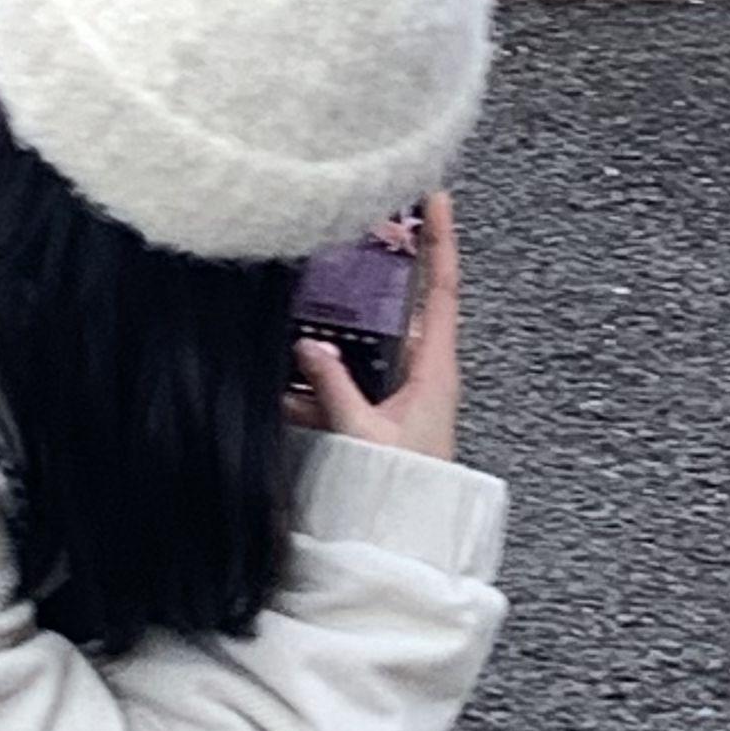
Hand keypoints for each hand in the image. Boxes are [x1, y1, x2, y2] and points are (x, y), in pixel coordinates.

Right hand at [288, 190, 463, 463]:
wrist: (410, 533)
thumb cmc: (404, 489)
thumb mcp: (364, 435)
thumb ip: (334, 386)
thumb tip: (309, 345)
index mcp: (435, 367)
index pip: (442, 288)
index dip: (440, 240)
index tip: (436, 197)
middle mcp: (422, 369)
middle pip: (403, 302)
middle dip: (380, 268)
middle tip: (360, 226)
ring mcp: (400, 387)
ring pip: (367, 338)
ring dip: (337, 326)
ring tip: (302, 301)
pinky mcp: (377, 408)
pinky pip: (346, 376)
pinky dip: (319, 371)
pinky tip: (287, 375)